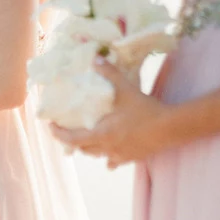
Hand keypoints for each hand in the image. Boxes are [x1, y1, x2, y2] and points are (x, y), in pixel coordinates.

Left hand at [51, 59, 173, 167]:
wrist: (169, 129)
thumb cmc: (145, 110)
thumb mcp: (126, 90)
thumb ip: (110, 74)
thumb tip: (96, 58)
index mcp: (101, 134)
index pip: (72, 139)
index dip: (59, 134)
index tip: (51, 128)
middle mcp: (106, 149)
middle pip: (83, 149)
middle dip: (75, 142)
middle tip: (70, 132)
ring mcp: (118, 156)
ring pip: (98, 156)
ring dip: (91, 149)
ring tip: (90, 141)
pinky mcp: (130, 159)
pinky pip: (114, 161)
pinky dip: (110, 158)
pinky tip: (112, 156)